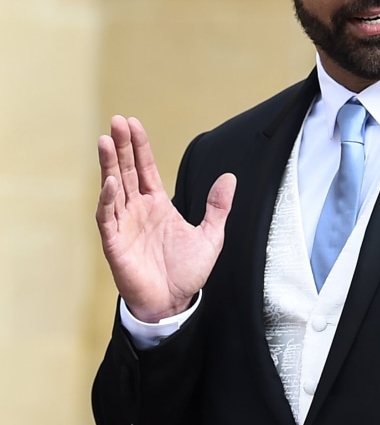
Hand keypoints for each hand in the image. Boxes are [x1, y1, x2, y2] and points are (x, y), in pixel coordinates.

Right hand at [96, 115, 235, 321]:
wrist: (174, 304)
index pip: (145, 168)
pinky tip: (111, 182)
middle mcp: (138, 210)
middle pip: (126, 170)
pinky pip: (108, 217)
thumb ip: (218, 207)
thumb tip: (229, 177)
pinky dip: (108, 200)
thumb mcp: (211, 237)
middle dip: (121, 146)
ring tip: (106, 141)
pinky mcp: (115, 243)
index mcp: (158, 204)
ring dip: (109, 165)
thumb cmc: (186, 272)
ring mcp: (124, 225)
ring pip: (113, 188)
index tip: (133, 123)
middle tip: (117, 120)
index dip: (139, 146)